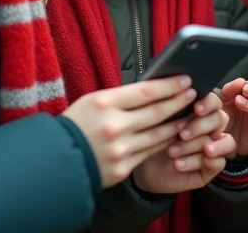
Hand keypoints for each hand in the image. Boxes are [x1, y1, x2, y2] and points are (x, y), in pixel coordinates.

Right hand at [62, 76, 195, 187]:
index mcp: (104, 103)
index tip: (185, 79)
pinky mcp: (122, 168)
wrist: (54, 161)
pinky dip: (164, 142)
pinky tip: (173, 134)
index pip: (146, 91)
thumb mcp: (93, 102)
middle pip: (157, 112)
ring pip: (158, 134)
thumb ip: (121, 98)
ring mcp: (119, 149)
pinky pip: (150, 152)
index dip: (169, 86)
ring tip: (189, 114)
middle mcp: (114, 126)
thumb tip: (153, 90)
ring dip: (177, 123)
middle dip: (179, 102)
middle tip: (193, 93)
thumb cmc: (75, 125)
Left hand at [134, 92, 233, 193]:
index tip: (196, 108)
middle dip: (200, 126)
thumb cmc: (152, 138)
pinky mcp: (211, 167)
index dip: (208, 104)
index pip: (214, 102)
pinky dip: (198, 162)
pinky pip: (218, 163)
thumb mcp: (158, 120)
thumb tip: (176, 90)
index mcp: (201, 111)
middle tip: (181, 134)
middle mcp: (210, 128)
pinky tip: (179, 164)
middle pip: (220, 120)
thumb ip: (170, 105)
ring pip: (223, 141)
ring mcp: (214, 147)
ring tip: (173, 152)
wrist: (144, 168)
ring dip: (197, 145)